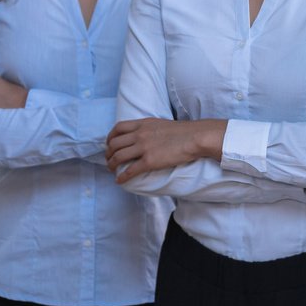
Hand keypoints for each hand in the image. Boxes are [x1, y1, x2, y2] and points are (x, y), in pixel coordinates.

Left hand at [106, 118, 223, 182]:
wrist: (196, 137)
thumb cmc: (185, 131)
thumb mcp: (162, 124)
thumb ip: (150, 129)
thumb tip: (146, 137)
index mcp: (143, 124)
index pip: (118, 128)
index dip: (110, 137)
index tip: (109, 144)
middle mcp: (140, 135)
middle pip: (114, 144)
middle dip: (108, 153)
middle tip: (109, 159)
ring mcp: (143, 148)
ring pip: (118, 157)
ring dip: (111, 165)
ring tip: (112, 170)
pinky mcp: (149, 161)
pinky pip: (129, 170)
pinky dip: (121, 177)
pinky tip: (119, 180)